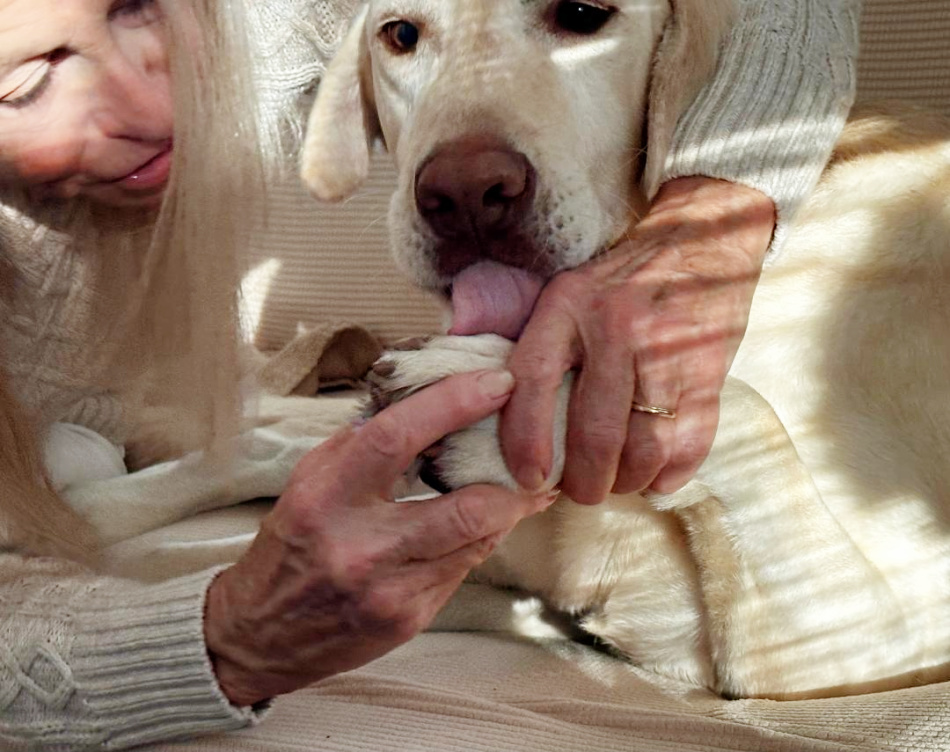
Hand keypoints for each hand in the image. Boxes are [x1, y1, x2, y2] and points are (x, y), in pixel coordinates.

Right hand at [204, 369, 553, 705]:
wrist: (261, 634)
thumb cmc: (290, 545)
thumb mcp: (309, 481)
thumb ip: (362, 444)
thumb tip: (425, 407)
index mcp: (326, 496)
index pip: (396, 436)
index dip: (454, 404)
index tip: (496, 383)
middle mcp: (359, 545)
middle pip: (464, 507)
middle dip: (512, 480)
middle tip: (534, 454)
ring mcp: (388, 589)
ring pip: (477, 541)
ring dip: (508, 511)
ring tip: (526, 488)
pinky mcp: (408, 619)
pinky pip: (463, 571)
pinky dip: (479, 541)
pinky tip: (486, 526)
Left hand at [500, 177, 775, 502]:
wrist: (699, 239)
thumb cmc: (618, 281)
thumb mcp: (563, 292)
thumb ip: (530, 342)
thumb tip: (486, 405)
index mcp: (568, 306)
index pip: (532, 380)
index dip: (525, 439)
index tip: (529, 477)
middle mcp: (616, 327)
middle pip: (595, 432)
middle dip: (585, 481)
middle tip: (580, 491)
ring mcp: (667, 350)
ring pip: (645, 446)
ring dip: (628, 481)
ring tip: (618, 481)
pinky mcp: (708, 369)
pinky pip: (691, 441)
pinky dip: (671, 472)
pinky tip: (656, 474)